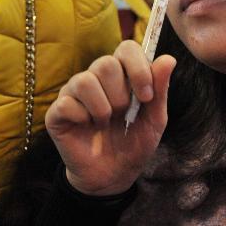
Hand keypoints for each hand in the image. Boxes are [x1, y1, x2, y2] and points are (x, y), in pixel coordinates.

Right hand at [45, 40, 175, 196]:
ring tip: (104, 123)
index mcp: (120, 75)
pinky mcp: (57, 112)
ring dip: (102, 108)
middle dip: (120, 94)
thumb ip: (160, 90)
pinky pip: (67, 103)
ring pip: (85, 81)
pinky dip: (82, 118)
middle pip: (105, 63)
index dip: (138, 68)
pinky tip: (86, 127)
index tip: (146, 96)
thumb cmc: (133, 145)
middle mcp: (94, 78)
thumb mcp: (154, 120)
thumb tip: (169, 59)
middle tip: (121, 115)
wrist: (112, 178)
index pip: (126, 48)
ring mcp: (73, 93)